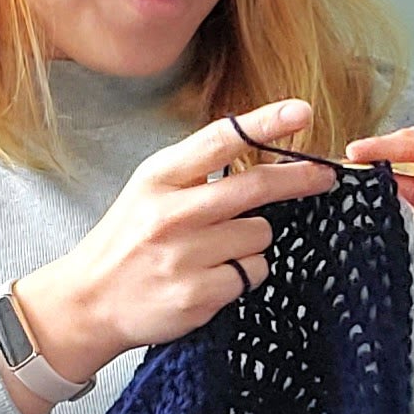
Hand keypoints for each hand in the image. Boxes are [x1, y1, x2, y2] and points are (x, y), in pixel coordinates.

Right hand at [10, 98, 337, 391]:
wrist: (88, 301)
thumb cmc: (127, 240)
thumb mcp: (150, 191)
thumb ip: (198, 171)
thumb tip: (265, 153)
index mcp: (159, 178)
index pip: (220, 140)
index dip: (265, 123)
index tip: (301, 111)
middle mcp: (171, 214)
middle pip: (255, 187)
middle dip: (298, 179)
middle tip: (325, 175)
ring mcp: (184, 256)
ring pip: (260, 235)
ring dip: (254, 241)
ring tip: (219, 251)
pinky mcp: (197, 295)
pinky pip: (252, 273)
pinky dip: (244, 274)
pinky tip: (213, 277)